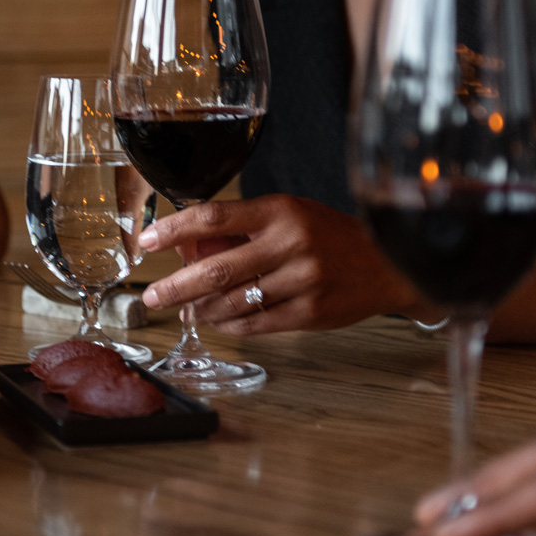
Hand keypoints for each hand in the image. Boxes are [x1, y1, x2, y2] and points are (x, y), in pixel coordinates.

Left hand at [137, 194, 421, 334]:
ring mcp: (301, 282)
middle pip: (216, 270)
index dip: (174, 230)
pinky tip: (218, 319)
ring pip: (232, 302)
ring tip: (186, 309)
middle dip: (176, 286)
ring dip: (201, 309)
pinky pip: (255, 324)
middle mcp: (290, 245)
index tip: (147, 241)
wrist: (388, 263)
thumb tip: (186, 245)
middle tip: (153, 296)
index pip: (214, 217)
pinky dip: (229, 323)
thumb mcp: (288, 215)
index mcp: (280, 212)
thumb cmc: (329, 234)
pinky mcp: (310, 313)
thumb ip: (241, 228)